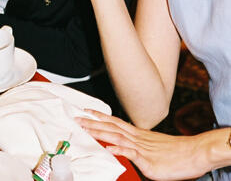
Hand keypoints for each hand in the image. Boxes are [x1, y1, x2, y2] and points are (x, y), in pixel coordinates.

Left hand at [77, 110, 212, 179]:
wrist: (194, 153)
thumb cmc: (176, 153)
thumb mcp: (154, 148)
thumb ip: (140, 148)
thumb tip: (129, 150)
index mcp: (139, 134)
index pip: (115, 122)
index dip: (100, 116)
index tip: (86, 111)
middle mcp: (138, 137)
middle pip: (111, 127)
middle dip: (93, 122)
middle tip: (77, 117)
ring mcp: (142, 148)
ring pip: (116, 137)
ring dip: (99, 132)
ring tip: (85, 128)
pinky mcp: (148, 160)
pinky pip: (131, 153)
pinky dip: (118, 150)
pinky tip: (108, 148)